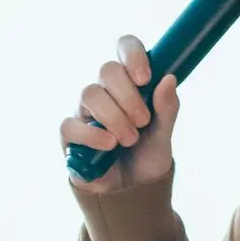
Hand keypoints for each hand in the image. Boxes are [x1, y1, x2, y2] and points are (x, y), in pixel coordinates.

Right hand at [60, 34, 179, 192]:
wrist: (134, 192)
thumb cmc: (147, 157)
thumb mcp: (164, 135)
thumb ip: (167, 108)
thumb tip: (169, 79)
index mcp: (130, 83)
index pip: (125, 48)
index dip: (133, 55)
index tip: (145, 78)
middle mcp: (105, 91)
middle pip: (107, 70)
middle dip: (129, 96)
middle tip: (143, 122)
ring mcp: (85, 111)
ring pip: (89, 93)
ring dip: (114, 117)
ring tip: (129, 140)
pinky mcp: (70, 135)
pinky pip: (71, 124)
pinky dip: (92, 134)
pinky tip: (109, 145)